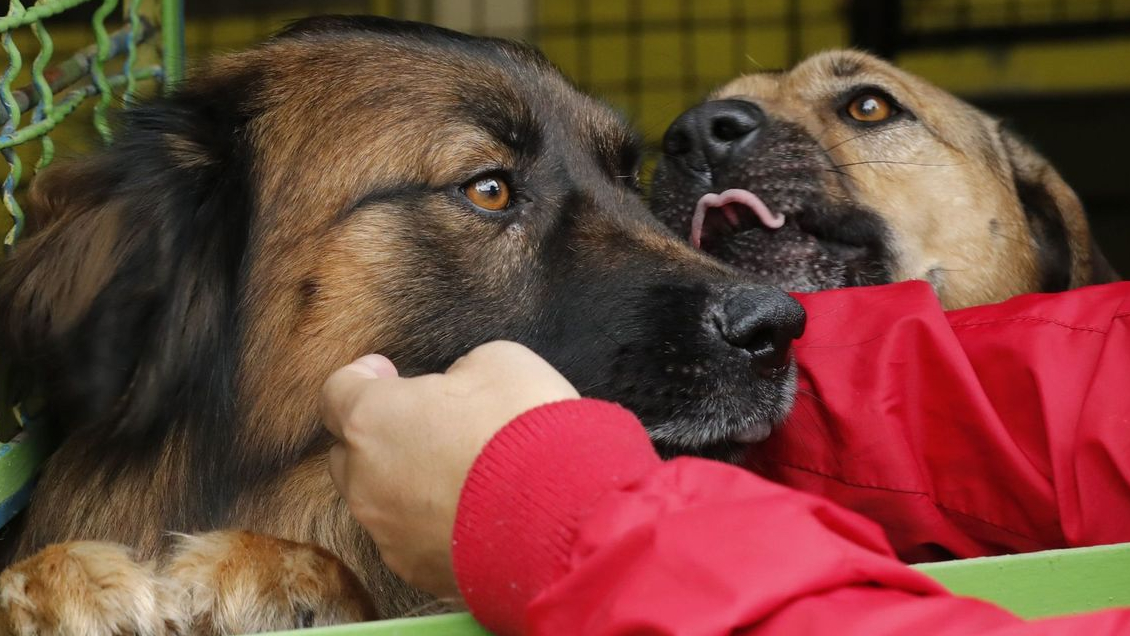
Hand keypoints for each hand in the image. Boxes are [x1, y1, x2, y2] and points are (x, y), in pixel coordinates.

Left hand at [321, 341, 579, 599]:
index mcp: (373, 419)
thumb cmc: (525, 428)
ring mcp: (387, 531)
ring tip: (458, 474)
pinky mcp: (417, 570)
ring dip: (405, 483)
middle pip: (349, 453)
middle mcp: (365, 479)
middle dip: (379, 436)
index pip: (336, 392)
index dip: (362, 378)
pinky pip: (409, 539)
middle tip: (426, 424)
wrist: (563, 513)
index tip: (387, 373)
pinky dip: (429, 523)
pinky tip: (470, 512)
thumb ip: (458, 372)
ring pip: (379, 501)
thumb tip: (457, 388)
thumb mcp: (498, 362)